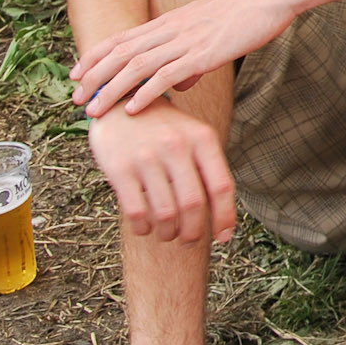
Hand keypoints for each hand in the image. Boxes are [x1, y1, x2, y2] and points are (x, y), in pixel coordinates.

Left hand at [72, 0, 292, 116]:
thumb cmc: (248, 13)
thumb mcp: (212, 32)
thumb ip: (191, 57)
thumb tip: (180, 83)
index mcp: (171, 20)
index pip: (122, 37)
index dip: (95, 56)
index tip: (77, 74)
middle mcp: (172, 28)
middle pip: (121, 53)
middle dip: (93, 77)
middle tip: (76, 98)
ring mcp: (187, 40)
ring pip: (136, 66)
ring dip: (111, 90)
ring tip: (95, 110)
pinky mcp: (205, 53)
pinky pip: (167, 75)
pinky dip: (146, 93)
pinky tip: (134, 108)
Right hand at [87, 98, 237, 245]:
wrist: (120, 104)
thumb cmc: (165, 129)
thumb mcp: (194, 136)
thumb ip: (208, 168)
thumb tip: (222, 215)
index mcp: (203, 139)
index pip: (221, 186)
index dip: (225, 217)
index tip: (224, 237)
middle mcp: (177, 147)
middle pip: (194, 204)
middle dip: (195, 231)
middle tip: (191, 240)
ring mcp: (147, 158)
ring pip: (166, 213)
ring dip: (169, 233)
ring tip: (169, 234)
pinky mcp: (120, 169)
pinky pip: (136, 212)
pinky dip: (144, 228)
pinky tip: (146, 228)